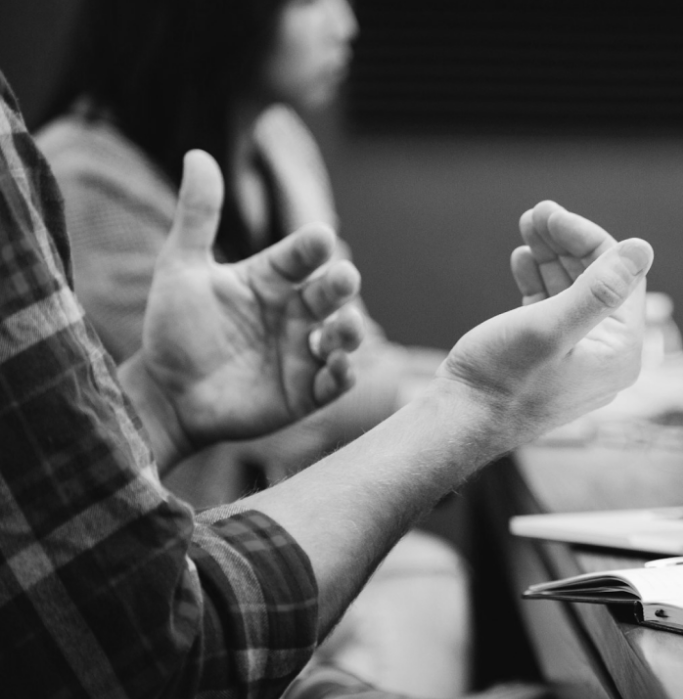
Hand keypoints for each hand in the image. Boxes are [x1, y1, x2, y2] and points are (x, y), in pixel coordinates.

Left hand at [119, 150, 363, 469]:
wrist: (164, 393)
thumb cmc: (174, 328)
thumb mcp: (180, 268)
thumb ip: (197, 215)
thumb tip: (197, 153)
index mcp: (271, 279)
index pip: (300, 256)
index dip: (311, 247)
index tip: (319, 237)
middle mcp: (294, 312)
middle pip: (329, 293)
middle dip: (341, 285)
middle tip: (343, 278)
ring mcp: (303, 352)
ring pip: (342, 336)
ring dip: (350, 330)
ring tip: (344, 327)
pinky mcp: (305, 392)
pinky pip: (335, 382)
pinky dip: (343, 374)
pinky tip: (338, 366)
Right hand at [435, 201, 652, 449]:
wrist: (458, 423)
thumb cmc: (501, 380)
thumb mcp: (550, 327)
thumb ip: (598, 289)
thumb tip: (643, 247)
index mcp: (620, 352)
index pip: (620, 276)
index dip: (587, 238)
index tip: (551, 214)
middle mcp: (606, 356)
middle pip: (597, 281)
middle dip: (567, 243)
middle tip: (536, 212)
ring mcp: (577, 357)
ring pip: (572, 291)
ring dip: (550, 256)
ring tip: (527, 225)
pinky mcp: (549, 357)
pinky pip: (553, 309)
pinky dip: (538, 281)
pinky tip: (521, 259)